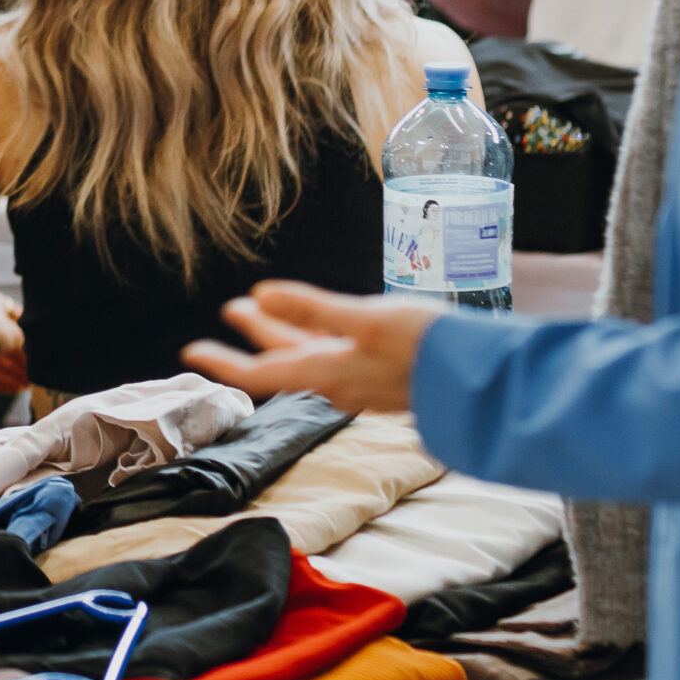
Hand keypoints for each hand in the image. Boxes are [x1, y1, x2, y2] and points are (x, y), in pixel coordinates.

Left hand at [0, 288, 28, 393]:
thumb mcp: (17, 334)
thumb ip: (24, 343)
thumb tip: (28, 355)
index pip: (14, 319)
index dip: (28, 337)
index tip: (39, 353)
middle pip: (2, 342)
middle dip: (18, 361)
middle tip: (34, 377)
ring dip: (9, 373)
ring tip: (25, 388)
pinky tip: (10, 390)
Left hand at [181, 280, 442, 413]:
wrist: (488, 381)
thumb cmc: (430, 348)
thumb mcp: (367, 320)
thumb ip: (313, 309)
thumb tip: (258, 296)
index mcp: (327, 374)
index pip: (260, 374)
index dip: (224, 363)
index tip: (191, 351)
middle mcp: (339, 384)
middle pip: (282, 360)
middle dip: (255, 336)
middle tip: (229, 311)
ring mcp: (363, 381)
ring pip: (309, 355)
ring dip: (282, 332)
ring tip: (259, 307)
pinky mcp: (384, 374)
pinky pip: (335, 355)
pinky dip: (314, 335)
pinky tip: (318, 324)